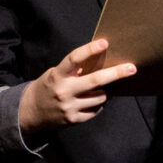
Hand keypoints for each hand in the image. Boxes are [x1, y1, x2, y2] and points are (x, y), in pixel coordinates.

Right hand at [18, 39, 135, 136]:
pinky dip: (99, 104)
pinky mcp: (74, 119)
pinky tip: (94, 100)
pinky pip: (96, 110)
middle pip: (95, 81)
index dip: (90, 50)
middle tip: (132, 68)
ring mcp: (70, 107)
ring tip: (106, 87)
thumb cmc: (48, 87)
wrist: (31, 112)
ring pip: (100, 97)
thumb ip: (75, 70)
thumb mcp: (56, 74)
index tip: (104, 43)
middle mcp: (64, 91)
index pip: (74, 59)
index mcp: (58, 75)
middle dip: (116, 74)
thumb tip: (100, 60)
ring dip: (107, 91)